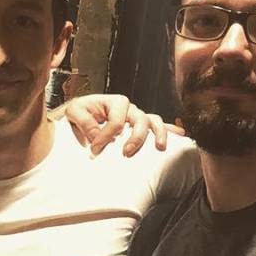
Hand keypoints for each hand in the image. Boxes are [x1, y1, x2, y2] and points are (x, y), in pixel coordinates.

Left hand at [62, 94, 183, 155]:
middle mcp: (130, 108)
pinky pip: (158, 125)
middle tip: (126, 153)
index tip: (95, 149)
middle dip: (135, 138)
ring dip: (158, 134)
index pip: (117, 120)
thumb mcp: (74, 112)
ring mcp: (138, 116)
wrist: (82, 114)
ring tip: (160, 148)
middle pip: (140, 120)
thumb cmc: (79, 112)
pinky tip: (181, 135)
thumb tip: (97, 136)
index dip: (106, 136)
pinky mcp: (141, 125)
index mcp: (114, 102)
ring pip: (154, 121)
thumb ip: (84, 122)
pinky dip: (170, 129)